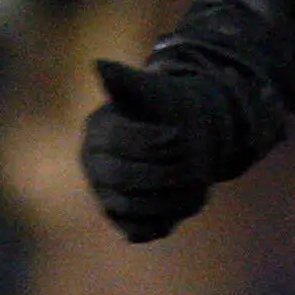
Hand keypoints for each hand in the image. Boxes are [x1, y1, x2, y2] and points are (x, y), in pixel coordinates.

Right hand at [79, 59, 220, 242]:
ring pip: (133, 207)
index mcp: (98, 131)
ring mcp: (105, 194)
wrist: (181, 137)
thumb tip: (98, 64)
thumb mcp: (152, 91)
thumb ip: (128, 82)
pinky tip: (184, 201)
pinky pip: (139, 230)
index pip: (117, 141)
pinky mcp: (121, 219)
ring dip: (171, 199)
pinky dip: (165, 220)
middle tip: (197, 167)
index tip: (179, 135)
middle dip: (165, 173)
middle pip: (124, 177)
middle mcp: (94, 165)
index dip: (151, 141)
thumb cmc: (166, 109)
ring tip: (200, 184)